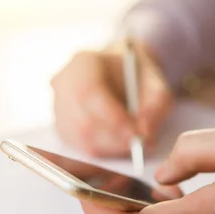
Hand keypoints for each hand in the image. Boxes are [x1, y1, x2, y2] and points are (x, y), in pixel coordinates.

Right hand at [51, 44, 173, 156]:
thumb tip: (146, 133)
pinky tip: (120, 144)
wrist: (120, 73)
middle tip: (140, 145)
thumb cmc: (137, 75)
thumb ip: (156, 104)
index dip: (112, 118)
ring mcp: (58, 106)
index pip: (88, 93)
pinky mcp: (61, 127)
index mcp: (83, 62)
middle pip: (82, 121)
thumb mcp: (156, 81)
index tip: (137, 134)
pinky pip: (78, 146)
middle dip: (115, 139)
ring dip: (111, 148)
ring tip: (134, 144)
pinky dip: (103, 150)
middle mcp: (63, 84)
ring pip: (80, 138)